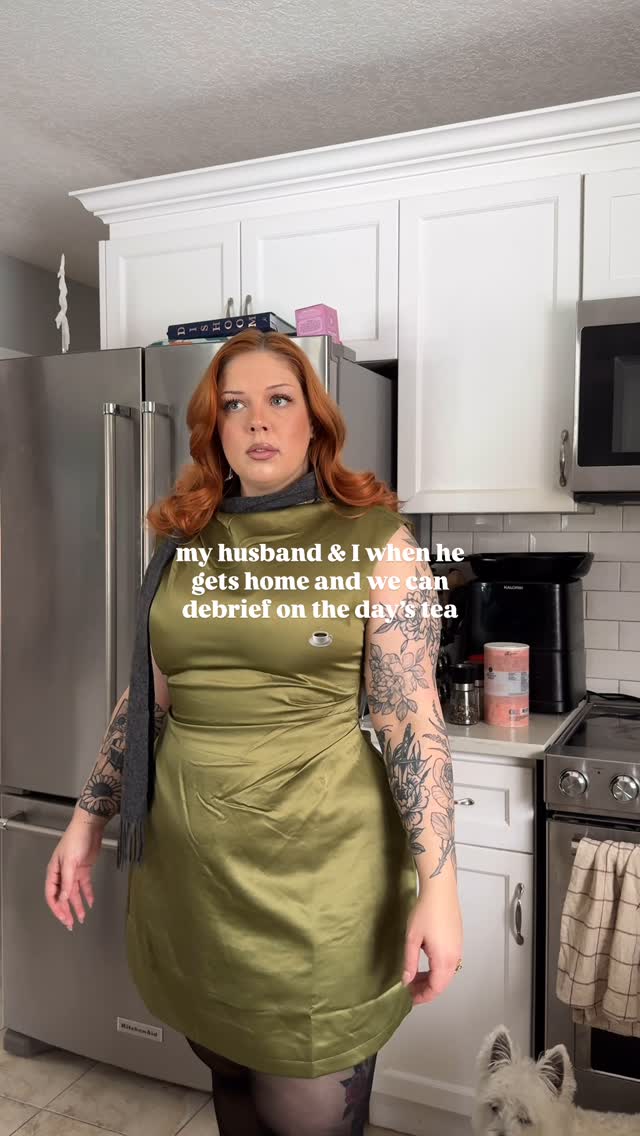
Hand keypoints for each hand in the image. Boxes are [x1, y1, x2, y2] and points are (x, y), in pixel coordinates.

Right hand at [44, 811, 105, 930]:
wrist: (90, 826)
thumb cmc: (76, 839)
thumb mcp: (70, 862)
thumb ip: (67, 882)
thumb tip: (64, 898)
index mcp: (54, 871)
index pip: (52, 895)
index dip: (57, 908)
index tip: (63, 918)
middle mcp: (63, 873)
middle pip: (63, 897)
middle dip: (67, 911)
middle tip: (71, 923)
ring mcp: (74, 872)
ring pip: (74, 893)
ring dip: (78, 906)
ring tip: (82, 918)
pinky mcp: (84, 869)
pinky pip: (84, 885)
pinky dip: (87, 894)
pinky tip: (90, 902)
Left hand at [402, 886, 462, 1005]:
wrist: (441, 891)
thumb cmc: (425, 912)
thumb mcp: (412, 939)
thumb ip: (410, 962)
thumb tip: (406, 981)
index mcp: (444, 960)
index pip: (436, 988)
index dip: (422, 996)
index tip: (409, 999)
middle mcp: (455, 958)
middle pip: (442, 984)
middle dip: (426, 989)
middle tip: (409, 988)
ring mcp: (459, 949)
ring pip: (447, 974)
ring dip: (432, 979)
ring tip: (415, 977)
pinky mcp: (458, 942)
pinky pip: (449, 963)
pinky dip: (438, 969)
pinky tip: (425, 964)